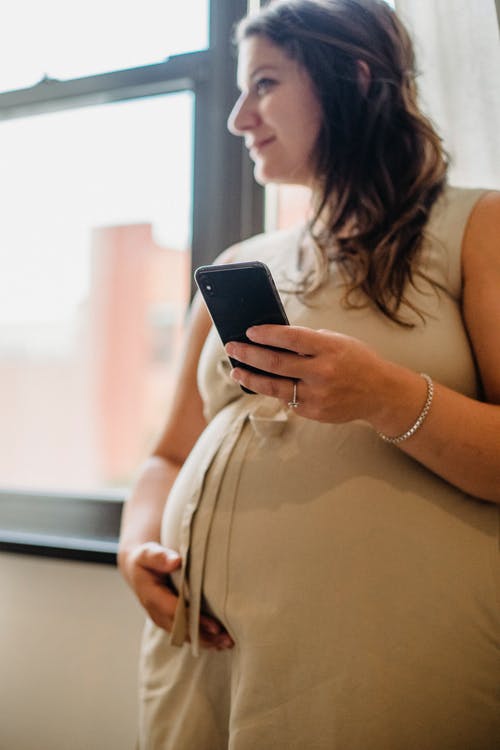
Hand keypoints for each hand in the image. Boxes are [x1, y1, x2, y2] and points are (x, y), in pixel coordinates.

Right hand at [119, 541, 233, 649]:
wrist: (137, 570)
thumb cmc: (145, 560)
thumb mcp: (148, 554)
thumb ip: (160, 557)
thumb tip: (176, 561)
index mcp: (151, 597)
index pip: (176, 612)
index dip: (195, 620)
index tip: (215, 626)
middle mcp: (157, 613)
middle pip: (183, 630)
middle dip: (205, 636)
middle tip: (228, 639)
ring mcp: (163, 620)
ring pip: (185, 636)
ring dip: (206, 641)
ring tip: (228, 643)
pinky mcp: (170, 621)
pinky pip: (185, 634)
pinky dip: (202, 639)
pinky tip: (219, 642)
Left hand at [225, 324, 387, 424]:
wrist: (381, 393)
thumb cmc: (355, 360)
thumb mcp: (338, 341)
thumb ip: (309, 341)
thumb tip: (272, 339)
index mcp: (329, 348)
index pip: (290, 338)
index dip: (266, 334)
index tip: (249, 331)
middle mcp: (323, 372)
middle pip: (275, 364)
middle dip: (249, 355)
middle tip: (232, 348)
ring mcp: (318, 395)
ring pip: (274, 387)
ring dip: (251, 378)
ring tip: (236, 371)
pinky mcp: (315, 412)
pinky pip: (288, 400)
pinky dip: (275, 390)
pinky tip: (263, 383)